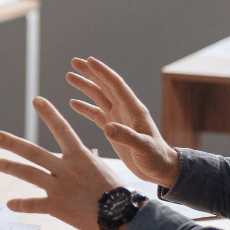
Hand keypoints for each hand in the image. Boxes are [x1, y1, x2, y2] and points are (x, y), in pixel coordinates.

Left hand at [0, 96, 123, 229]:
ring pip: (29, 174)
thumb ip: (91, 159)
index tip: (36, 99)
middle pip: (33, 152)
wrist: (121, 215)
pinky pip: (34, 205)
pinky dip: (21, 204)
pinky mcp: (57, 207)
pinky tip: (9, 204)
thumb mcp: (103, 170)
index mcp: (79, 156)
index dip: (49, 113)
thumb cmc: (115, 191)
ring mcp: (60, 187)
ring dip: (11, 167)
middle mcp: (66, 169)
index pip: (62, 128)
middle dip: (12, 142)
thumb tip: (91, 152)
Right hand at [67, 57, 178, 187]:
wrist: (160, 169)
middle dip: (90, 73)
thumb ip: (127, 137)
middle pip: (105, 86)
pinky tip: (73, 102)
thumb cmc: (156, 158)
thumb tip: (107, 127)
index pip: (116, 85)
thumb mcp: (143, 148)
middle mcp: (125, 109)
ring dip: (85, 86)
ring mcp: (118, 118)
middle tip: (74, 62)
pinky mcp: (113, 129)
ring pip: (99, 97)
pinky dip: (85, 107)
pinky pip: (96, 114)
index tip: (89, 60)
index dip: (103, 72)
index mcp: (134, 109)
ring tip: (69, 76)